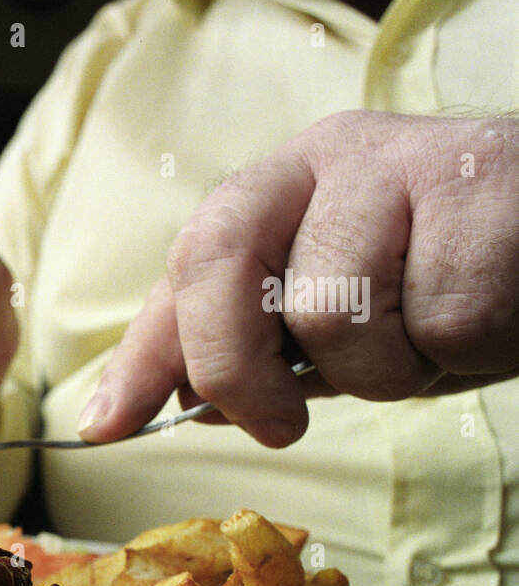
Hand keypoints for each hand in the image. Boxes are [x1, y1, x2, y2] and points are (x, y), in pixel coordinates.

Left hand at [77, 111, 518, 447]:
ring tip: (428, 341)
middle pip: (220, 263)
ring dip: (384, 370)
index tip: (105, 425)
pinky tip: (489, 316)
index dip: (141, 354)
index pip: (186, 265)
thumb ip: (258, 348)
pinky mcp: (479, 188)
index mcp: (278, 190)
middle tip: (281, 422)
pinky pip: (441, 318)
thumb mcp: (337, 317)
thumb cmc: (442, 278)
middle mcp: (324, 160)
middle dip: (234, 368)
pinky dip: (462, 351)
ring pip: (334, 314)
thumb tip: (168, 405)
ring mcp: (401, 164)